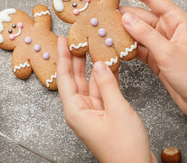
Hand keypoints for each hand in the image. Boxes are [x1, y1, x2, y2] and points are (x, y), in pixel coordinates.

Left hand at [57, 36, 156, 162]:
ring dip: (92, 67)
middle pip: (75, 79)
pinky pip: (101, 91)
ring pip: (89, 83)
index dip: (63, 57)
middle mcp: (81, 110)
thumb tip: (100, 65)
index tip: (62, 40)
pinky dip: (105, 79)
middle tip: (78, 38)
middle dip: (76, 58)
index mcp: (75, 111)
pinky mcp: (104, 114)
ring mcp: (92, 112)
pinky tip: (109, 66)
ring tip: (94, 47)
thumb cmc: (124, 148)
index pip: (64, 78)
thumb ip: (107, 85)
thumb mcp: (117, 110)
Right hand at [114, 0, 186, 119]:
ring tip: (102, 28)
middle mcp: (168, 28)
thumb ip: (145, 34)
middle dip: (121, 13)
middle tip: (101, 10)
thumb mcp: (168, 52)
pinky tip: (114, 47)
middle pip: (140, 16)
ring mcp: (161, 43)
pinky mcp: (156, 57)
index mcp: (177, 20)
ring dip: (121, 32)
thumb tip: (126, 17)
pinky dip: (127, 47)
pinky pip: (138, 47)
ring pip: (137, 32)